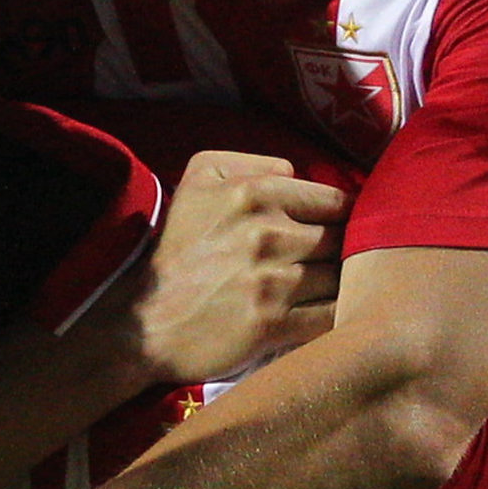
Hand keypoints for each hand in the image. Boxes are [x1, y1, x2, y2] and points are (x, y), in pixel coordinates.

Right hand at [124, 150, 344, 385]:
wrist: (145, 320)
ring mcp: (271, 282)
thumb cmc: (178, 249)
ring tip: (327, 289)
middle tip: (330, 262)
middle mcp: (266, 233)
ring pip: (341, 278)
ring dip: (341, 285)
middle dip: (341, 251)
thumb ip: (250, 163)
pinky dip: (337, 316)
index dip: (338, 217)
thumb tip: (296, 172)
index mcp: (253, 194)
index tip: (331, 230)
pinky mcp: (272, 325)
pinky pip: (331, 315)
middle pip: (342, 239)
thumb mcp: (198, 181)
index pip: (334, 200)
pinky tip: (324, 315)